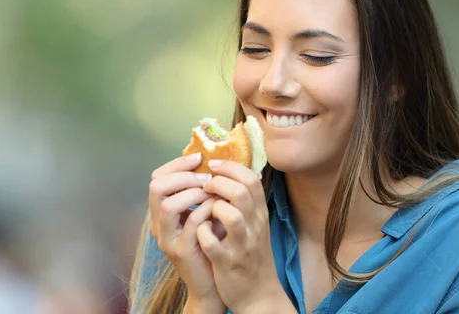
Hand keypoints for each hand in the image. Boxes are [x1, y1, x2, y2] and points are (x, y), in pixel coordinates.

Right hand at [148, 153, 226, 311]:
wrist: (212, 283)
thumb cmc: (212, 243)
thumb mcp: (204, 212)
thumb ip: (202, 191)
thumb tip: (213, 162)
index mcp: (161, 212)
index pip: (157, 177)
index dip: (177, 164)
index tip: (199, 157)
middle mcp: (158, 223)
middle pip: (156, 186)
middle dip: (183, 175)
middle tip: (206, 176)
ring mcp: (167, 238)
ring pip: (168, 204)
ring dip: (193, 192)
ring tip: (211, 192)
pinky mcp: (181, 251)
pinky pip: (191, 222)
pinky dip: (206, 210)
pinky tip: (218, 208)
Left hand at [197, 160, 285, 312]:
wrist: (259, 294)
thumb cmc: (251, 254)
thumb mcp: (254, 224)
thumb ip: (245, 201)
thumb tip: (230, 173)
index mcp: (260, 214)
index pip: (251, 180)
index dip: (230, 167)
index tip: (212, 165)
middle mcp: (255, 227)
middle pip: (242, 192)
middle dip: (218, 182)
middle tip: (204, 185)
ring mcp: (242, 245)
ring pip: (231, 215)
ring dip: (212, 206)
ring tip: (202, 207)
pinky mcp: (227, 264)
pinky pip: (212, 243)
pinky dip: (202, 233)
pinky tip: (198, 231)